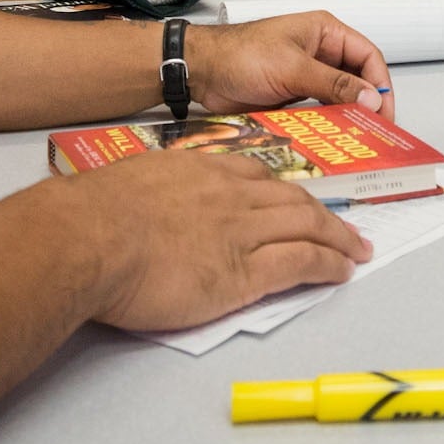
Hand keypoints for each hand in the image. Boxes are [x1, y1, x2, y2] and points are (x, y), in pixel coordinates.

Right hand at [65, 149, 372, 331]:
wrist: (88, 237)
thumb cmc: (93, 215)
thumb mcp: (128, 184)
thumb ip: (149, 192)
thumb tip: (142, 206)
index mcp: (201, 171)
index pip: (258, 177)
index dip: (284, 191)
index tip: (295, 200)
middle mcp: (230, 195)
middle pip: (293, 200)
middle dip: (324, 214)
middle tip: (344, 227)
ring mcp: (240, 232)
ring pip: (306, 226)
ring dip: (337, 238)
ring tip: (355, 250)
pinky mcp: (241, 272)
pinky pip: (299, 262)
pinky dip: (327, 264)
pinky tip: (341, 270)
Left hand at [185, 10, 394, 122]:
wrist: (202, 71)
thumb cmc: (242, 55)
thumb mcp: (293, 68)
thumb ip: (334, 84)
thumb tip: (371, 98)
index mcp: (325, 32)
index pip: (368, 56)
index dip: (380, 84)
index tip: (384, 112)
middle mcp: (321, 52)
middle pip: (358, 79)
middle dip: (369, 104)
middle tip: (376, 133)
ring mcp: (308, 75)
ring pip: (341, 97)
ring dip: (350, 117)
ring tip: (359, 141)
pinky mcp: (294, 96)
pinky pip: (321, 111)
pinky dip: (330, 125)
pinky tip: (334, 141)